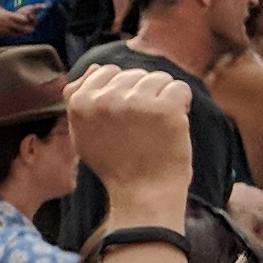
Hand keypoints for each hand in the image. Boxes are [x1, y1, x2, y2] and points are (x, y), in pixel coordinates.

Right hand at [69, 63, 200, 208]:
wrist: (142, 195)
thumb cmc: (115, 166)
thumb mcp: (83, 133)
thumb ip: (81, 99)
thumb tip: (95, 67)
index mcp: (80, 102)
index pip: (107, 73)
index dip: (121, 94)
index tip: (124, 121)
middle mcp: (104, 98)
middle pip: (134, 74)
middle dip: (143, 95)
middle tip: (142, 129)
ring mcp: (134, 102)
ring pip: (158, 78)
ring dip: (163, 99)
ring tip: (157, 128)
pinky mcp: (164, 108)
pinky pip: (179, 87)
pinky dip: (182, 104)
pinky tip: (173, 125)